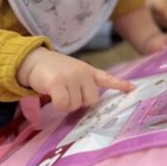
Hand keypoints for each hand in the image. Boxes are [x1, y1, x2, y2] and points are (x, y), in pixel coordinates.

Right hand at [18, 48, 134, 112]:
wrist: (33, 60)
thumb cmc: (53, 70)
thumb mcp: (73, 72)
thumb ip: (84, 84)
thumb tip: (91, 103)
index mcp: (88, 70)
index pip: (106, 78)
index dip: (120, 84)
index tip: (133, 89)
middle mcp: (82, 72)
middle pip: (91, 100)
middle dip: (79, 102)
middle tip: (67, 94)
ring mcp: (70, 77)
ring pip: (76, 105)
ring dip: (66, 104)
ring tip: (57, 92)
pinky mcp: (57, 82)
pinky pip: (63, 104)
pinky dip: (57, 105)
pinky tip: (52, 95)